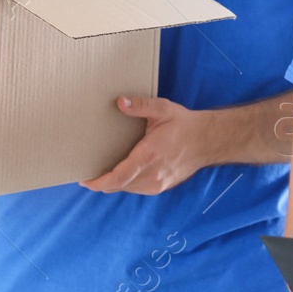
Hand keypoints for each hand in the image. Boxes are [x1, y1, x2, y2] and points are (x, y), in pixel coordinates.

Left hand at [80, 95, 213, 194]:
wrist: (208, 140)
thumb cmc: (184, 124)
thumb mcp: (162, 109)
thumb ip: (140, 106)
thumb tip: (119, 102)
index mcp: (148, 157)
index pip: (118, 178)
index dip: (99, 182)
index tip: (85, 180)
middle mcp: (152, 175)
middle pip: (119, 186)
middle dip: (101, 182)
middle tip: (87, 172)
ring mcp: (158, 184)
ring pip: (127, 189)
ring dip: (113, 183)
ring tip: (100, 172)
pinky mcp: (162, 186)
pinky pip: (137, 188)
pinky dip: (126, 183)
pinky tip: (120, 174)